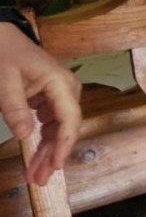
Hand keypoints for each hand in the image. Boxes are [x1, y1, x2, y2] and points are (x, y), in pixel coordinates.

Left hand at [0, 23, 81, 185]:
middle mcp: (67, 90)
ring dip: (48, 152)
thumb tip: (24, 135)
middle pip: (66, 129)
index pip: (69, 119)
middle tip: (39, 180)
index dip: (64, 145)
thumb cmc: (4, 54)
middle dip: (53, 155)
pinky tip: (36, 158)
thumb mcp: (4, 81)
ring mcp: (60, 95)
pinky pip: (51, 125)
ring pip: (59, 130)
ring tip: (36, 175)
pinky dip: (43, 142)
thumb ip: (14, 108)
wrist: (3, 37)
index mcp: (60, 83)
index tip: (55, 166)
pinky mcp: (51, 99)